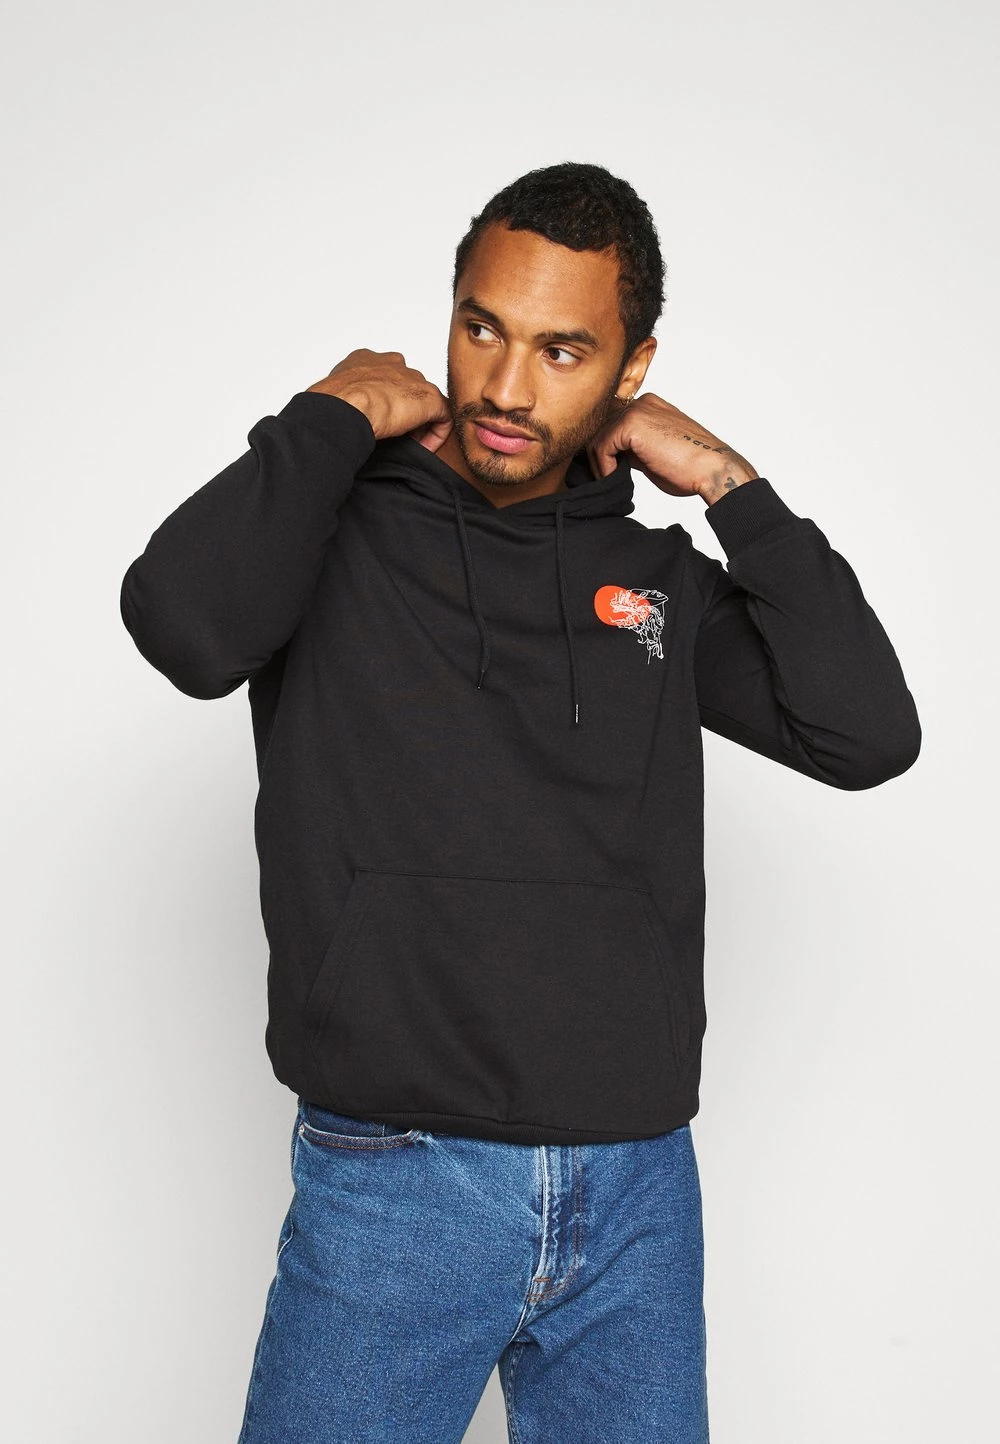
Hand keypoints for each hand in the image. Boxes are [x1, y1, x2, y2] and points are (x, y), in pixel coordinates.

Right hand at [307, 349, 453, 451]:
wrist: (344, 406)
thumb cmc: (331, 405)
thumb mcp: (335, 397)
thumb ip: (346, 399)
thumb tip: (344, 418)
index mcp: (366, 360)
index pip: (383, 377)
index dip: (384, 400)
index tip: (380, 420)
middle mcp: (392, 363)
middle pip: (407, 387)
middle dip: (404, 410)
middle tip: (397, 434)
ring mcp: (412, 379)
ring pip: (425, 401)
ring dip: (419, 423)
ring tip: (408, 443)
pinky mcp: (429, 398)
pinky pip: (443, 417)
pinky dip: (436, 434)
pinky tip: (423, 448)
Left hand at [587, 393, 757, 500]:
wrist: (713, 470)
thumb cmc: (690, 468)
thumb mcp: (654, 454)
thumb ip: (633, 449)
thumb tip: (612, 457)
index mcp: (649, 406)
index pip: (612, 424)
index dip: (607, 450)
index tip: (610, 472)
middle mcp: (642, 403)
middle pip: (602, 429)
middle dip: (601, 457)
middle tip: (608, 479)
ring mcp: (637, 410)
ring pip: (597, 437)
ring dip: (601, 464)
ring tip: (613, 481)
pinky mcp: (632, 424)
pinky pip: (601, 446)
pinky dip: (604, 467)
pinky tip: (616, 478)